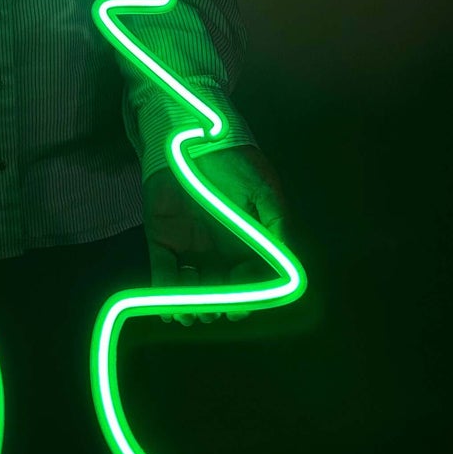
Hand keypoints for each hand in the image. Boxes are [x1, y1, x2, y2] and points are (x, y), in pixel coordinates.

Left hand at [142, 143, 286, 325]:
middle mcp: (216, 250)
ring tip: (191, 315)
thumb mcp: (265, 192)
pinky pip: (162, 271)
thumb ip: (277, 226)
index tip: (242, 308)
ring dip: (192, 305)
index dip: (245, 296)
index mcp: (243, 243)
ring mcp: (188, 246)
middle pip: (219, 289)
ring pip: (190, 287)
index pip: (246, 279)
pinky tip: (172, 307)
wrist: (195, 138)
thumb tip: (290, 263)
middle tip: (216, 314)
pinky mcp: (161, 239)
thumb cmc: (236, 163)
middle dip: (218, 306)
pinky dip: (165, 292)